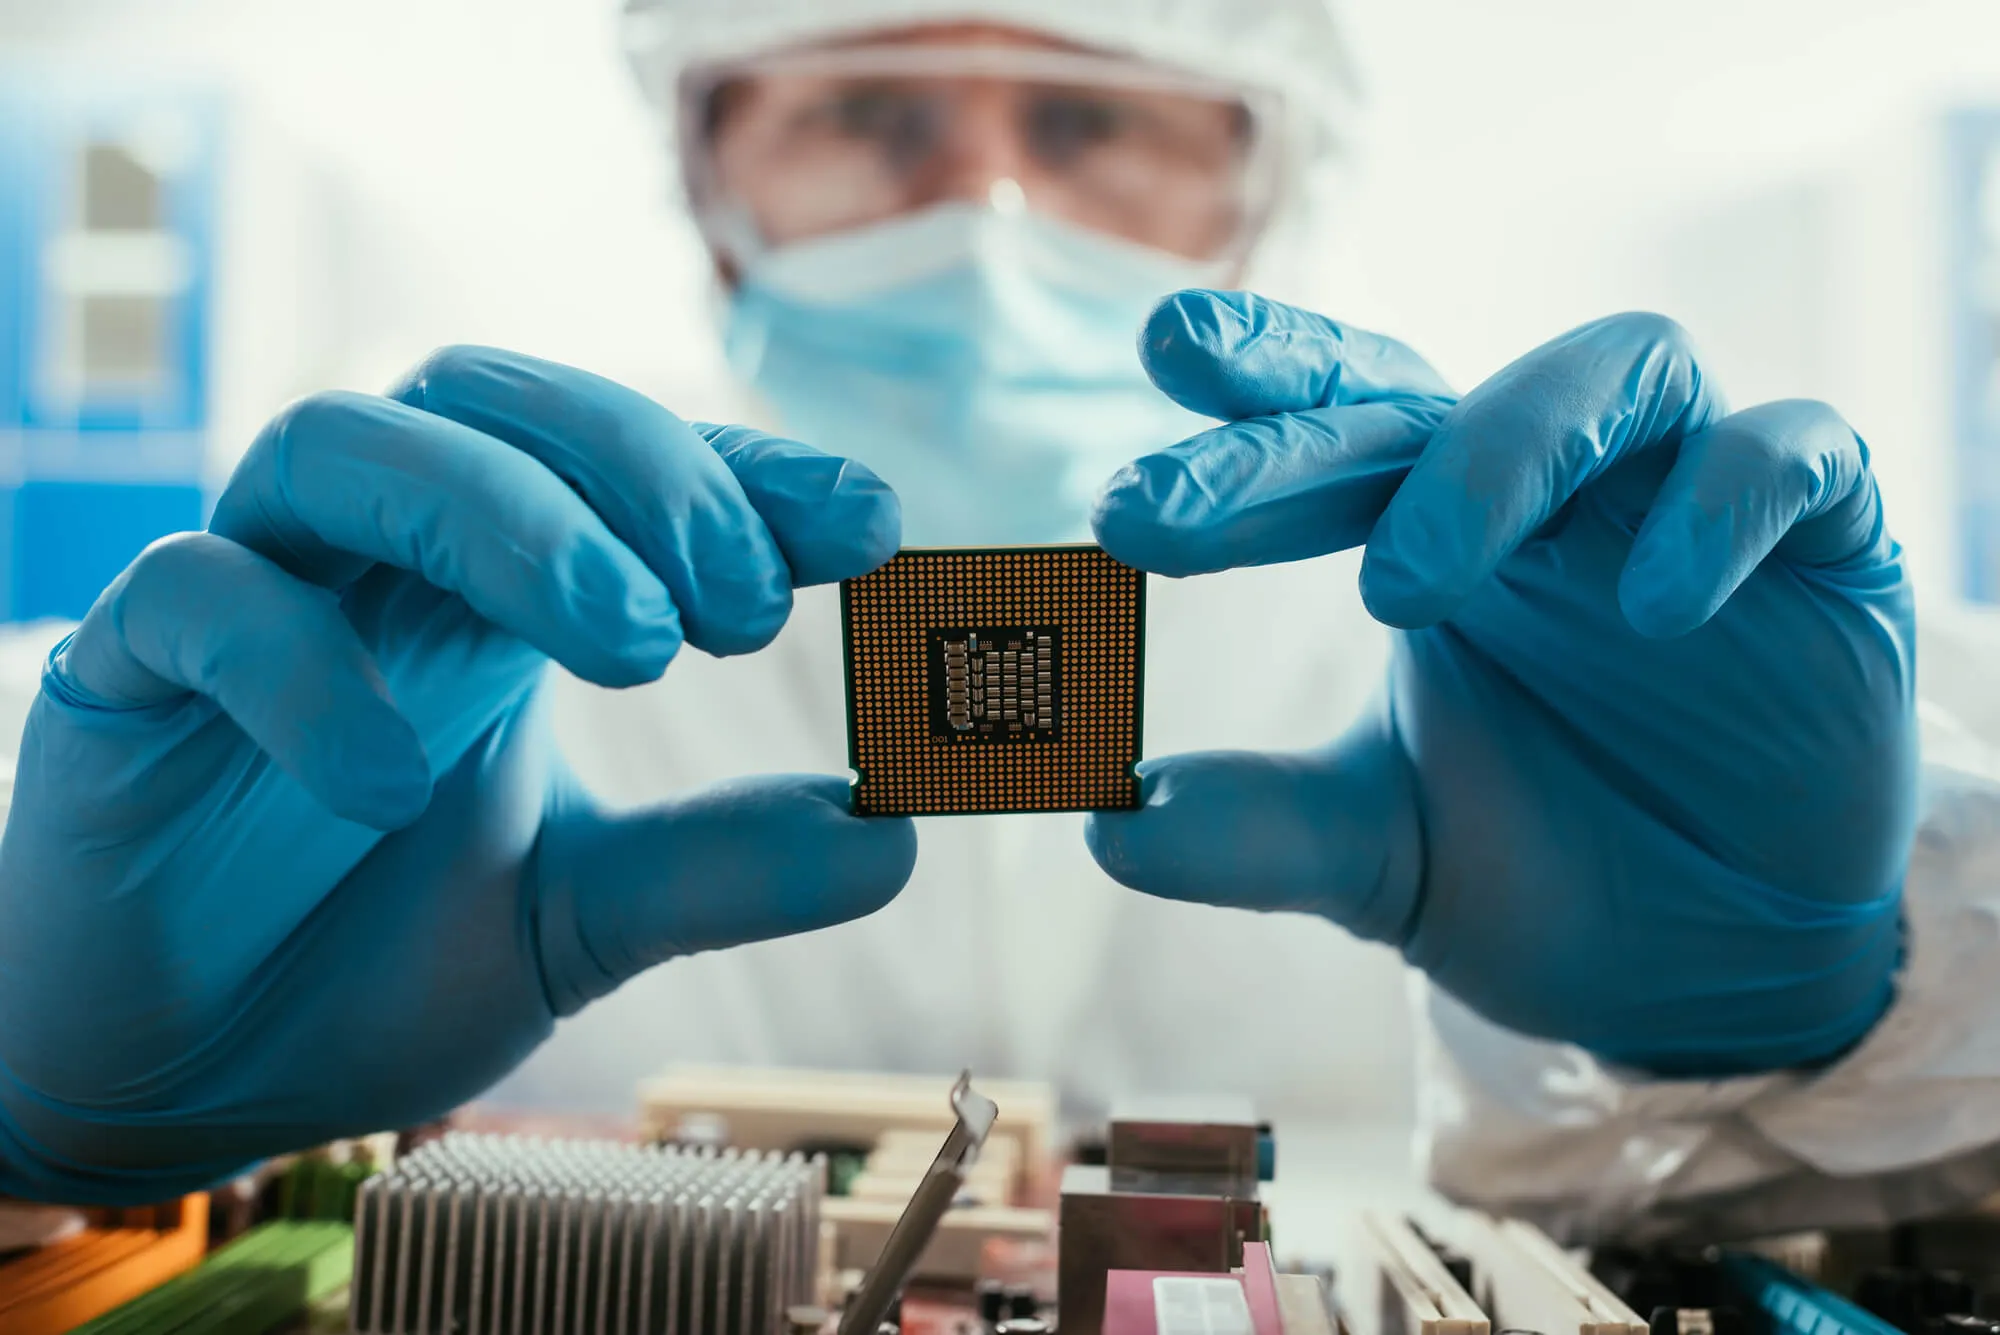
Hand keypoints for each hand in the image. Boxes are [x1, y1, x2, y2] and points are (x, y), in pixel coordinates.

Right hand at [0, 348, 916, 1201]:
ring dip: (507, 517)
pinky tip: (391, 784)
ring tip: (632, 645)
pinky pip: (200, 596)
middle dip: (642, 476)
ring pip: (350, 442)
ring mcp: (251, 590)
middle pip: (495, 397)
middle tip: (744, 609)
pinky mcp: (124, 667)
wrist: (182, 1075)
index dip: (751, 470)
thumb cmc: (374, 961)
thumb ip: (721, 865)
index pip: (626, 469)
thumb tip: (897, 832)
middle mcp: (380, 559)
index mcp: (496, 591)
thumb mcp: (583, 916)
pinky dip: (306, 666)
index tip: (875, 523)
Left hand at [1088, 292, 1914, 1076]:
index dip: (1242, 416)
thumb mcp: (1386, 857)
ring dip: (1500, 455)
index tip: (1123, 450)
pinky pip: (1791, 458)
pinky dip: (1720, 506)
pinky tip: (1649, 610)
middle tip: (1160, 513)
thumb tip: (1105, 821)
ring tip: (1398, 583)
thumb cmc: (1548, 869)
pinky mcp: (1829, 541)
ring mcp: (1685, 498)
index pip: (1333, 431)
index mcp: (1433, 534)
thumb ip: (1262, 831)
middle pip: (1426, 397)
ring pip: (1619, 371)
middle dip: (1291, 436)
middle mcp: (1551, 491)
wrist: (1726, 968)